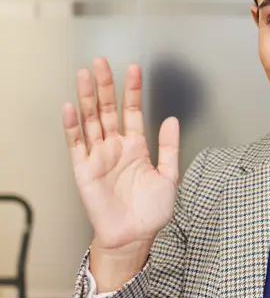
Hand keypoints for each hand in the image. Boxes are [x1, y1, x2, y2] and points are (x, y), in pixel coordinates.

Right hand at [62, 58, 179, 262]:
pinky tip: (70, 107)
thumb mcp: (169, 177)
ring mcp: (98, 155)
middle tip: (102, 62)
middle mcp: (115, 147)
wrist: (135, 235)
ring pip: (90, 120)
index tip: (134, 70)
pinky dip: (72, 125)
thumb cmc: (151, 211)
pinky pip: (76, 143)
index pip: (133, 112)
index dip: (133, 91)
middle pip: (108, 109)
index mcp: (136, 147)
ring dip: (87, 97)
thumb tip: (172, 120)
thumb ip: (169, 148)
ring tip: (85, 74)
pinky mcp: (84, 168)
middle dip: (105, 85)